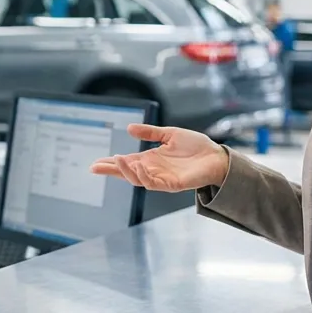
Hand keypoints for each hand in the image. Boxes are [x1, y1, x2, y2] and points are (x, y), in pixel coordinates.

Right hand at [89, 124, 228, 191]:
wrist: (217, 156)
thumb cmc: (196, 147)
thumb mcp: (169, 134)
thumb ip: (150, 132)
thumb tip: (129, 128)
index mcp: (151, 159)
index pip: (127, 162)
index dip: (111, 163)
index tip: (96, 163)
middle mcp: (153, 170)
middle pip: (127, 173)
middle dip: (111, 171)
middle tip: (95, 167)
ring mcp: (162, 178)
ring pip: (137, 179)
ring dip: (126, 171)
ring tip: (117, 159)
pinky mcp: (172, 184)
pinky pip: (153, 183)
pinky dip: (143, 176)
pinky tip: (137, 165)